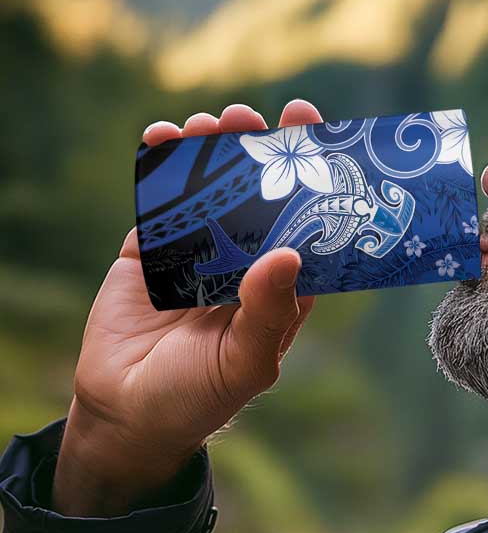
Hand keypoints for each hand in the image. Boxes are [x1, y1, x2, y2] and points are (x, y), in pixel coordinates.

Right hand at [52, 100, 321, 515]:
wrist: (127, 414)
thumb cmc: (200, 397)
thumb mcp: (245, 363)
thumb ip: (268, 313)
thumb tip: (289, 254)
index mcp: (281, 288)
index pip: (306, 225)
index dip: (313, 182)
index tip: (315, 135)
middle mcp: (244, 263)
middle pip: (258, 197)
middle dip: (258, 153)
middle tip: (253, 117)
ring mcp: (197, 253)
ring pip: (209, 190)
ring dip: (210, 152)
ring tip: (209, 124)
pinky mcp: (150, 251)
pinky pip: (159, 201)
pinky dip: (159, 167)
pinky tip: (162, 138)